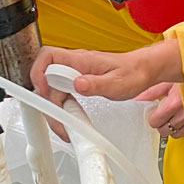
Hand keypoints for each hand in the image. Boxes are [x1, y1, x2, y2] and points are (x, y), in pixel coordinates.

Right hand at [30, 41, 183, 138]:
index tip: (42, 91)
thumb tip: (77, 84)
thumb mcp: (117, 82)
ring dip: (55, 108)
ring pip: (54, 89)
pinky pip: (63, 93)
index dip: (38, 72)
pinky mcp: (80, 80)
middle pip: (47, 80)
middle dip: (47, 102)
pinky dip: (63, 107)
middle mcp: (75, 64)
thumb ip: (96, 84)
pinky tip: (70, 119)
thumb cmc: (134, 72)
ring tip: (64, 127)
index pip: (48, 56)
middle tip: (57, 121)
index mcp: (81, 60)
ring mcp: (77, 72)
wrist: (145, 70)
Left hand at [135, 82, 183, 138]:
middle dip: (162, 122)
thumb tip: (137, 100)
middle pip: (164, 130)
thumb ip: (151, 92)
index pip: (155, 122)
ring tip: (174, 113)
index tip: (154, 111)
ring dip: (173, 125)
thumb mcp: (169, 79)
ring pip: (176, 134)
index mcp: (176, 103)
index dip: (153, 116)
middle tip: (163, 112)